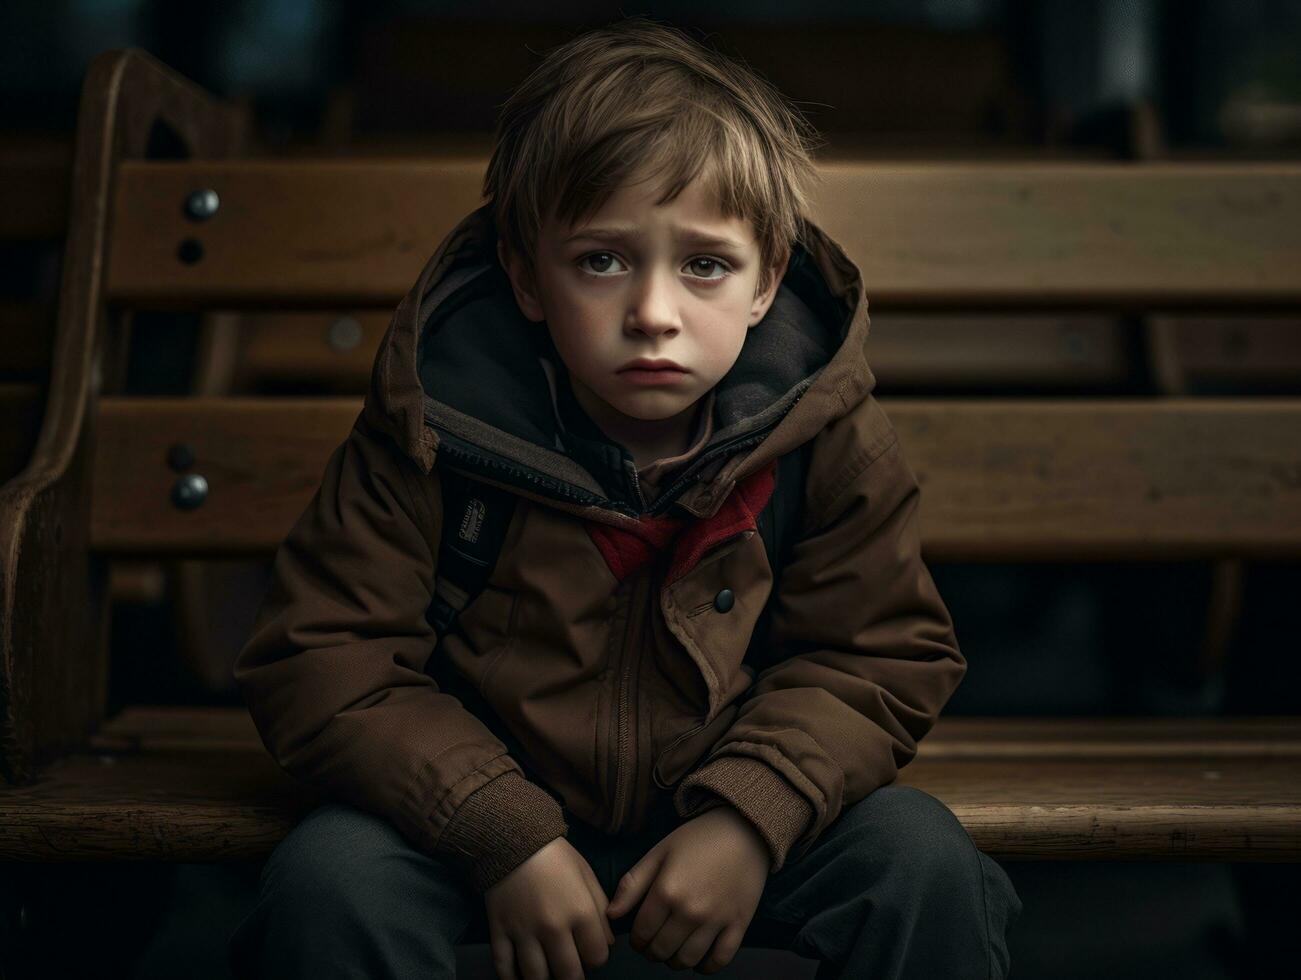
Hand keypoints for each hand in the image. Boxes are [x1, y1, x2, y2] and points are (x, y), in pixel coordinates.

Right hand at [483, 835, 615, 979]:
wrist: (512, 839)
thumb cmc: (556, 856)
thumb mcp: (587, 875)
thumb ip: (602, 909)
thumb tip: (608, 942)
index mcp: (580, 911)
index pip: (597, 957)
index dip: (596, 956)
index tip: (589, 950)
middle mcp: (553, 928)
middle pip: (569, 975)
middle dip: (573, 976)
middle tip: (570, 967)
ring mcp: (524, 933)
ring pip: (537, 978)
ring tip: (548, 973)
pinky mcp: (499, 932)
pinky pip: (504, 969)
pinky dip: (512, 979)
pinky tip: (520, 977)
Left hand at [604, 804, 769, 973]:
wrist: (745, 829)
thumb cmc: (698, 838)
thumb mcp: (659, 852)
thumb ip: (632, 884)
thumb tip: (611, 915)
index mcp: (666, 891)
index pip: (642, 933)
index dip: (636, 941)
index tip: (639, 938)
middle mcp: (690, 911)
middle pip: (662, 950)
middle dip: (652, 952)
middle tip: (654, 944)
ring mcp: (716, 920)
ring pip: (687, 960)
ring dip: (675, 962)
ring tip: (673, 951)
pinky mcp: (739, 924)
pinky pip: (720, 960)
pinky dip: (706, 967)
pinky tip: (699, 960)